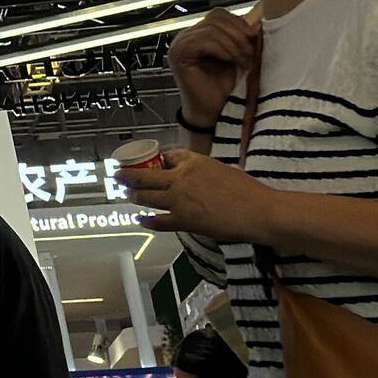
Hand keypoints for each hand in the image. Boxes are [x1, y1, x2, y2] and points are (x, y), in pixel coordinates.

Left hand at [118, 147, 270, 240]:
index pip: (168, 157)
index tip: (152, 164)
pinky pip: (158, 221)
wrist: (259, 211)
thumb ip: (206, 171)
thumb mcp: (225, 169)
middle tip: (118, 175)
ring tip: (128, 195)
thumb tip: (200, 177)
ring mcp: (179, 200)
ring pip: (146, 197)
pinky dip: (147, 220)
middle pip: (145, 176)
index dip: (158, 162)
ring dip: (134, 196)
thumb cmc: (248, 191)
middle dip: (127, 175)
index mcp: (194, 162)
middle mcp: (181, 178)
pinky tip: (140, 219)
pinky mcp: (183, 220)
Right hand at [168, 11, 262, 136]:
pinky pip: (203, 41)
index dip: (239, 23)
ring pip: (211, 29)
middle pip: (215, 18)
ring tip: (243, 61)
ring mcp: (179, 44)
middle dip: (238, 35)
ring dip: (233, 45)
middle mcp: (185, 36)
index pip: (218, 14)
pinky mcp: (178, 55)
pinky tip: (230, 61)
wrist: (215, 112)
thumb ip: (240, 37)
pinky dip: (222, 50)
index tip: (254, 39)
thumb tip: (256, 21)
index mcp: (198, 33)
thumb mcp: (237, 56)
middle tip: (250, 54)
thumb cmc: (226, 87)